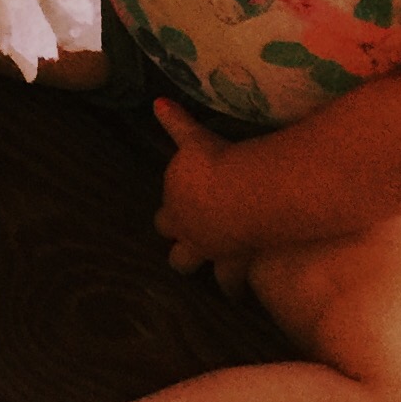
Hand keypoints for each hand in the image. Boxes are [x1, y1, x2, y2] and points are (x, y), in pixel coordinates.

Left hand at [153, 98, 252, 284]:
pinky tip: (240, 299)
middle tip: (186, 257)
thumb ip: (175, 122)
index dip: (169, 220)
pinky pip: (233, 284)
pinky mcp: (234, 264)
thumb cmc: (214, 162)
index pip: (164, 220)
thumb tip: (157, 102)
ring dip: (206, 275)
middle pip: (177, 253)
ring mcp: (210, 252)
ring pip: (201, 271)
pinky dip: (236, 290)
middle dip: (181, 254)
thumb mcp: (192, 139)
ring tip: (215, 286)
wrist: (243, 193)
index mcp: (175, 208)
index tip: (174, 223)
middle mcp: (188, 234)